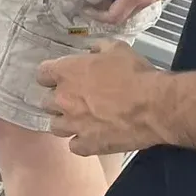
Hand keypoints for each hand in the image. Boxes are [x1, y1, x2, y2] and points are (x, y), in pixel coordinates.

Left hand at [39, 42, 164, 155]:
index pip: (42, 74)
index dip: (51, 76)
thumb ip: (98, 49)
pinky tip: (92, 136)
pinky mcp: (87, 145)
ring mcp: (73, 125)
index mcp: (67, 72)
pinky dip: (81, 142)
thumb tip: (93, 52)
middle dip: (59, 101)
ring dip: (66, 122)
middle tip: (75, 99)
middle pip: (46, 102)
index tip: (61, 77)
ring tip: (81, 120)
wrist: (154, 106)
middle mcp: (64, 99)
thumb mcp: (117, 49)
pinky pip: (74, 146)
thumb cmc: (134, 74)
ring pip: (56, 126)